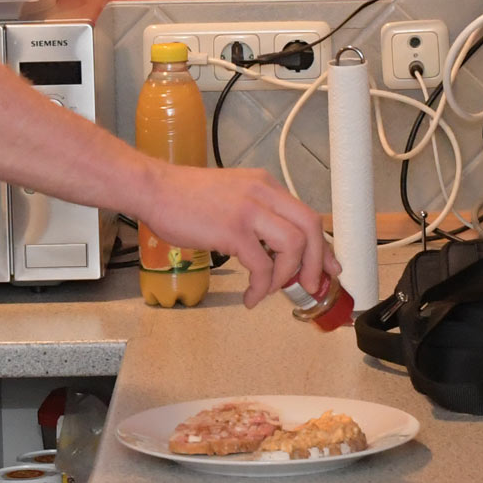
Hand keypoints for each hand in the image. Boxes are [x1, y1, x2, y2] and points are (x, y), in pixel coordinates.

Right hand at [137, 164, 338, 308]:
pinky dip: (262, 287)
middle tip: (311, 285)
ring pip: (294, 245)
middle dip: (318, 262)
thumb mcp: (231, 194)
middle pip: (311, 227)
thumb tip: (272, 247)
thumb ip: (255, 213)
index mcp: (264, 184)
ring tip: (274, 290)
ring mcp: (248, 210)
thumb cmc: (183, 196)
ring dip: (289, 275)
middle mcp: (262, 193)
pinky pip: (262, 266)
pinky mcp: (233, 230)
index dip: (324, 246)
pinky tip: (250, 297)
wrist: (153, 189)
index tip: (329, 268)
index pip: (307, 215)